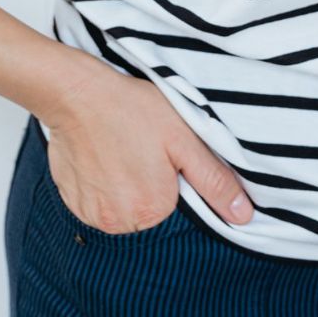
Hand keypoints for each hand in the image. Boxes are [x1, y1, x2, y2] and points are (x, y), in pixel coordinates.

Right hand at [38, 58, 254, 233]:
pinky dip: (102, 187)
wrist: (78, 93)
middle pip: (149, 212)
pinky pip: (98, 205)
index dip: (172, 177)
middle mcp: (120, 223)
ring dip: (125, 188)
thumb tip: (244, 216)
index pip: (177, 206)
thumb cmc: (133, 109)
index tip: (159, 153)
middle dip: (149, 184)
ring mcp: (93, 216)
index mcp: (153, 210)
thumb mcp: (184, 137)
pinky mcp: (74, 205)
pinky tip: (102, 159)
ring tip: (120, 152)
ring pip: (123, 209)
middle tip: (139, 149)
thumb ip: (214, 180)